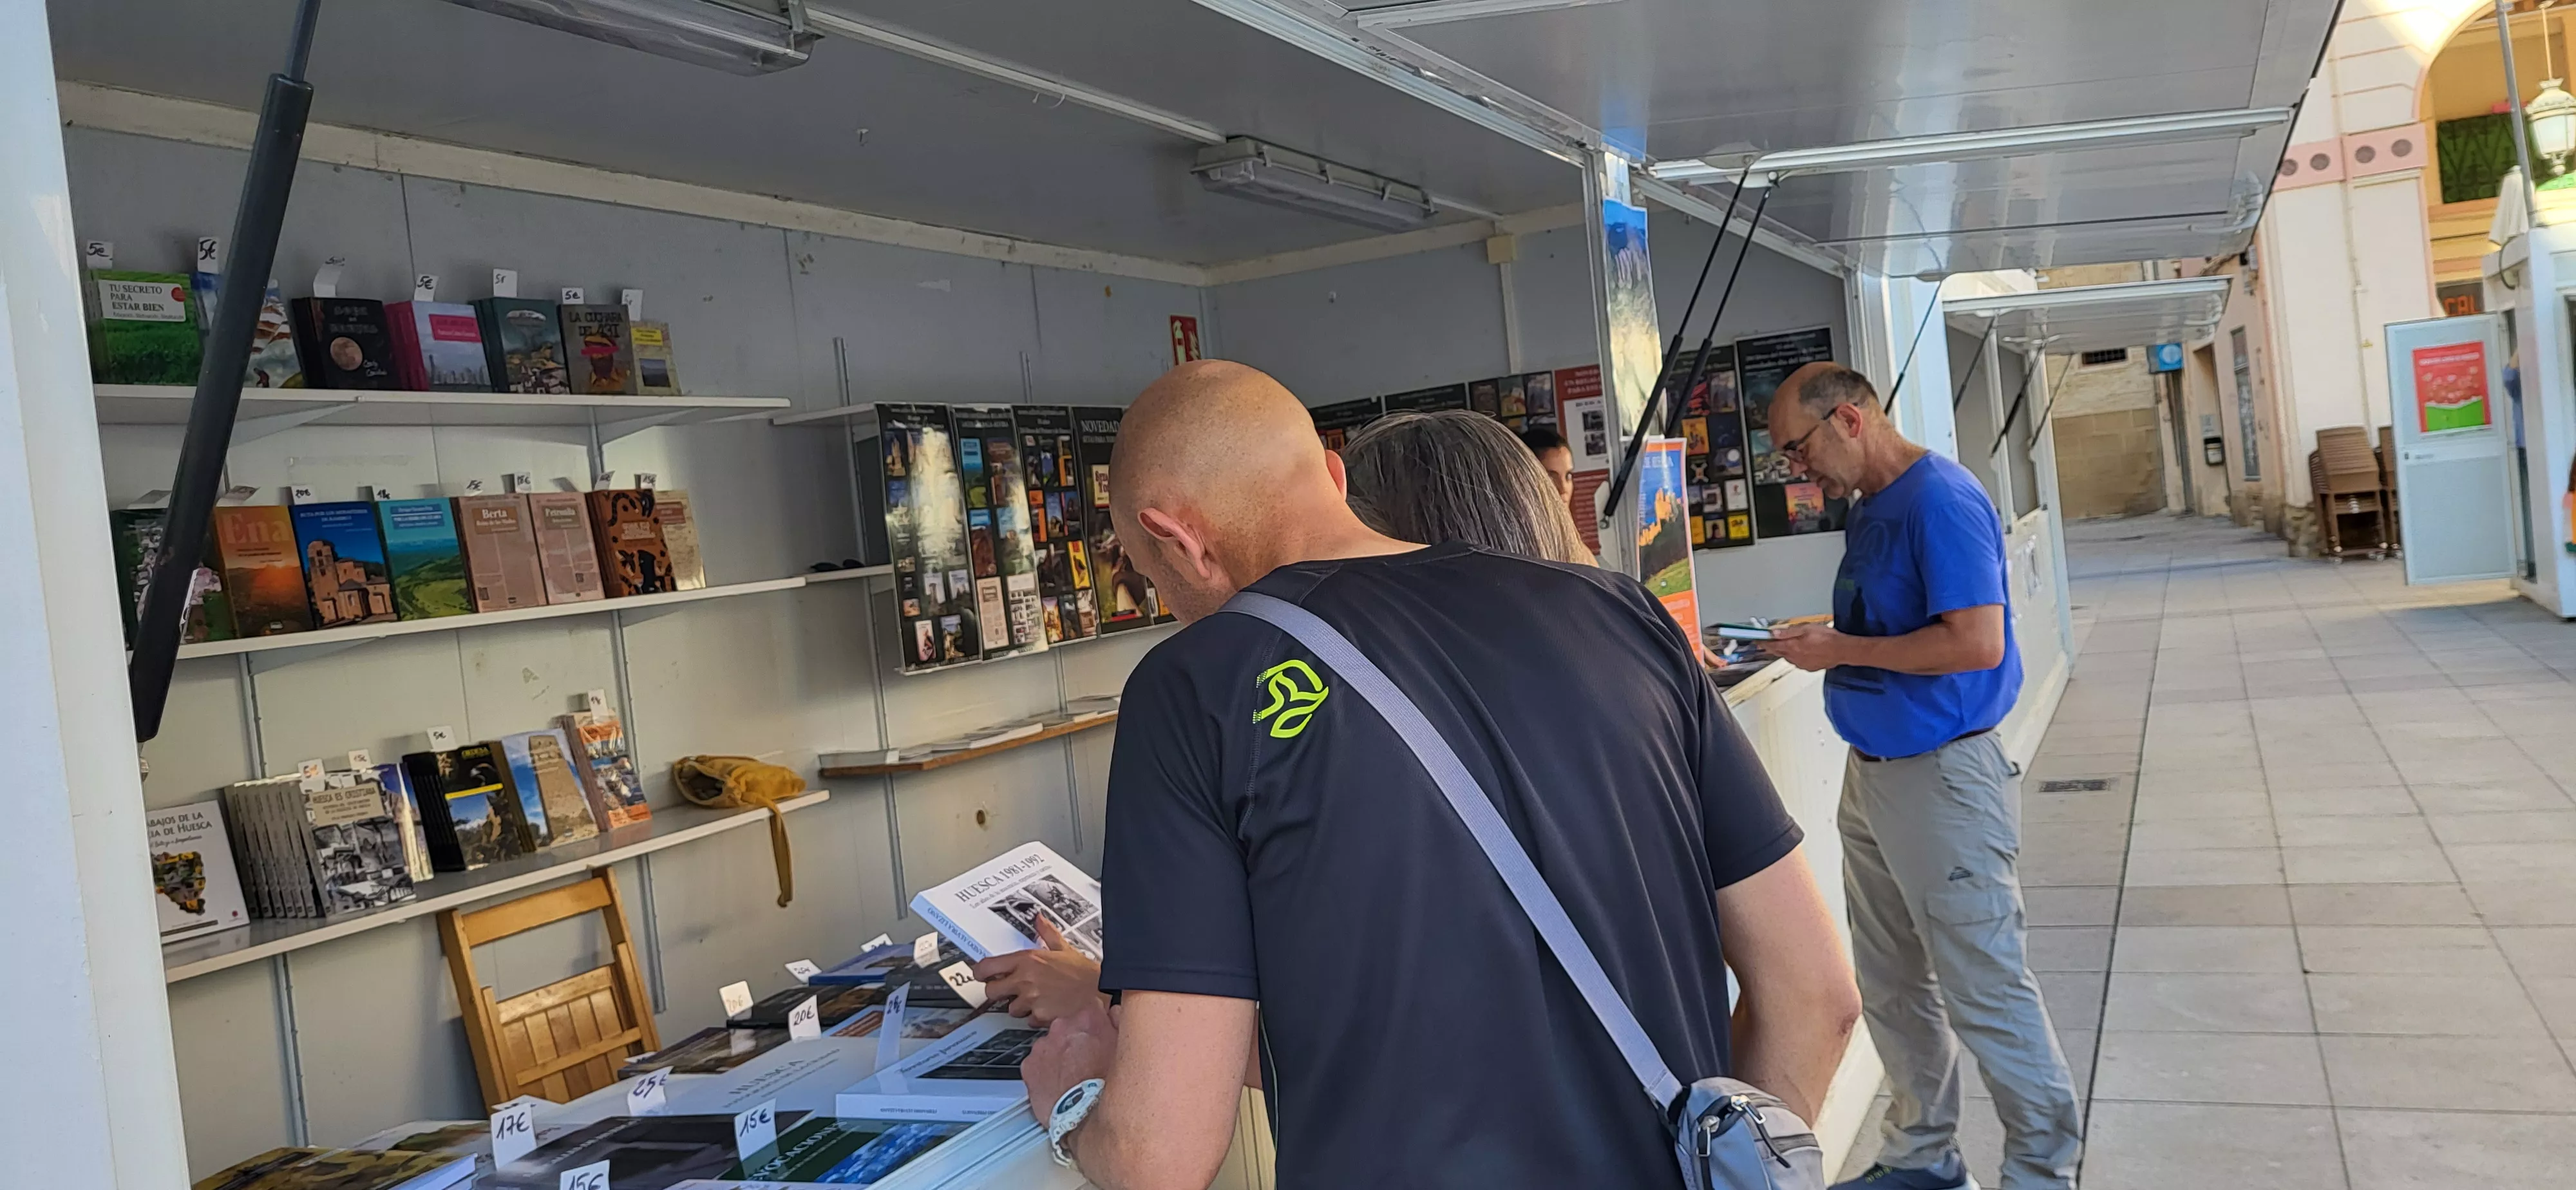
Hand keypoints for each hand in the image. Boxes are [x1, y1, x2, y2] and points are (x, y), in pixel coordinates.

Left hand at [971, 917, 1107, 1026]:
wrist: (1102, 991)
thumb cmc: (1084, 972)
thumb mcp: (1064, 948)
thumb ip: (1047, 934)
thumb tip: (1038, 919)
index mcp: (1027, 959)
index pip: (987, 967)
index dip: (981, 973)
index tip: (983, 975)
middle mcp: (1025, 979)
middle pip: (991, 991)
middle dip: (998, 992)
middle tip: (1009, 990)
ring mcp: (1032, 999)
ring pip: (1010, 1009)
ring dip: (1020, 1006)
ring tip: (1037, 999)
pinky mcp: (1040, 1016)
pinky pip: (1029, 1020)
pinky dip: (1036, 1017)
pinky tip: (1048, 1008)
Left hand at [1023, 1001, 1119, 1125]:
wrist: (1085, 1115)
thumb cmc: (1107, 1086)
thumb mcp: (1127, 1049)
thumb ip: (1121, 1023)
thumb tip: (1115, 1013)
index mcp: (1089, 1018)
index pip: (1092, 1009)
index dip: (1097, 1025)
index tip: (1099, 1037)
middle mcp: (1062, 1027)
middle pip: (1069, 1027)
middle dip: (1076, 1040)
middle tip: (1087, 1062)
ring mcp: (1043, 1046)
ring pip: (1051, 1045)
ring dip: (1060, 1056)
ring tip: (1073, 1077)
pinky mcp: (1029, 1066)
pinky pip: (1036, 1064)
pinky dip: (1045, 1072)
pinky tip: (1059, 1084)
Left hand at [1767, 623, 1847, 671]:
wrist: (1841, 650)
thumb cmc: (1826, 638)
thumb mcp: (1805, 628)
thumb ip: (1788, 631)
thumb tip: (1774, 633)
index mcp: (1791, 647)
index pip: (1771, 645)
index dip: (1763, 642)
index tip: (1758, 641)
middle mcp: (1794, 657)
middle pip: (1777, 652)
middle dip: (1771, 647)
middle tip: (1766, 643)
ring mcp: (1801, 664)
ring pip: (1787, 658)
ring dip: (1784, 652)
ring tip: (1784, 645)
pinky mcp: (1808, 667)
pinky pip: (1797, 662)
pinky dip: (1795, 657)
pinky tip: (1799, 652)